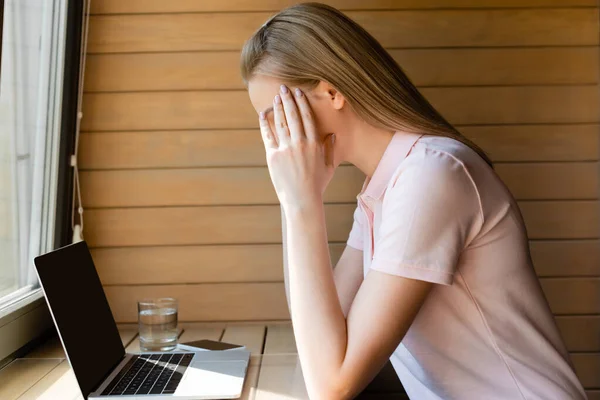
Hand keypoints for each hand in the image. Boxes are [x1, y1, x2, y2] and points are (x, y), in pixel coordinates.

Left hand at [259, 85, 334, 211]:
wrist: (302, 200)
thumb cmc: (317, 185)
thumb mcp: (329, 166)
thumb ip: (331, 149)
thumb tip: (333, 135)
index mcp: (314, 144)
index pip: (307, 118)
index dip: (302, 103)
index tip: (298, 93)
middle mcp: (300, 143)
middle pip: (293, 115)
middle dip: (288, 99)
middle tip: (284, 88)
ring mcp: (286, 149)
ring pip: (281, 122)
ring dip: (278, 107)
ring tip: (275, 97)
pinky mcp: (273, 156)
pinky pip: (268, 135)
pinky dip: (265, 123)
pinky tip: (263, 114)